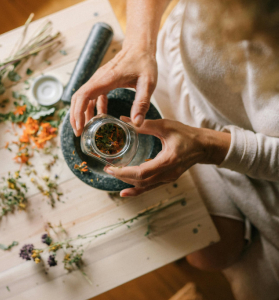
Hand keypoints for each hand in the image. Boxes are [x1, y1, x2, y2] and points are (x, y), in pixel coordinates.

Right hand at [70, 44, 157, 135]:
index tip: (79, 126)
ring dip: (81, 113)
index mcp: (106, 79)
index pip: (84, 96)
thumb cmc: (144, 62)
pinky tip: (99, 117)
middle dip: (75, 116)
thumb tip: (137, 123)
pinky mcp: (102, 81)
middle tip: (79, 133)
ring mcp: (99, 80)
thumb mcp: (148, 83)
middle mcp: (98, 79)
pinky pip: (92, 96)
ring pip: (82, 97)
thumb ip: (142, 103)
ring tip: (85, 129)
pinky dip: (92, 108)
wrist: (140, 47)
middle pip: (78, 98)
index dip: (78, 112)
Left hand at [104, 116, 230, 196]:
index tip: (111, 168)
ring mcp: (168, 179)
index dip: (124, 173)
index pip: (142, 173)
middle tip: (108, 169)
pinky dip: (137, 188)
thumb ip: (144, 125)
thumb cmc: (187, 134)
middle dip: (122, 177)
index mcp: (167, 161)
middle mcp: (168, 174)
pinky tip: (126, 189)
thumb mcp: (165, 126)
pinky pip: (150, 187)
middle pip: (140, 182)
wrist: (204, 146)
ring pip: (145, 187)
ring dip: (128, 182)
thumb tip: (123, 120)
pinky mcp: (167, 179)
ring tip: (113, 175)